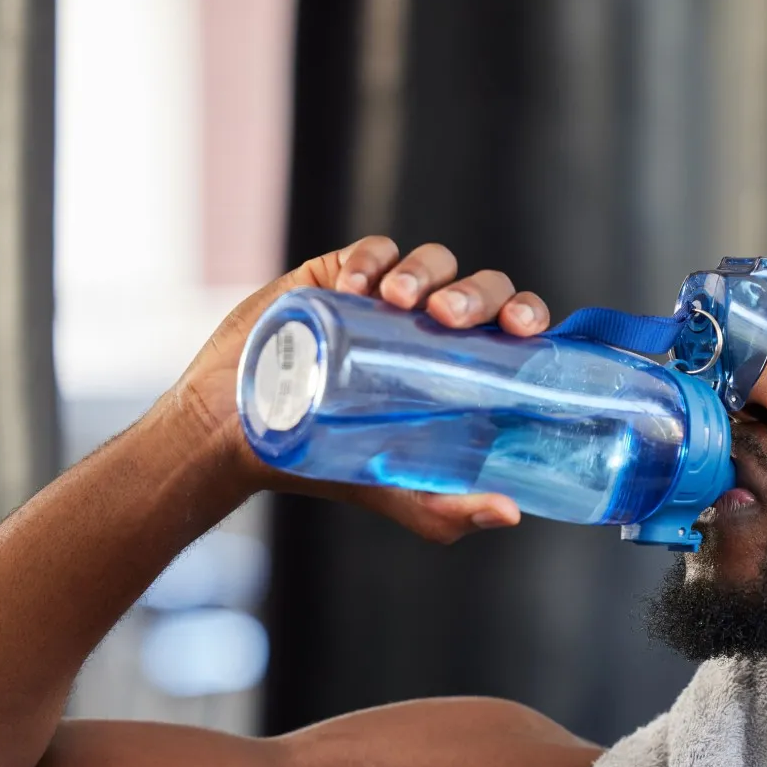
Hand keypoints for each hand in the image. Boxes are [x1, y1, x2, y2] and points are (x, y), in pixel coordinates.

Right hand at [176, 236, 551, 542]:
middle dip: (476, 293)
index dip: (527, 316)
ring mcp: (386, 301)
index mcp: (461, 370)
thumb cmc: (325, 466)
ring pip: (431, 261)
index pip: (513, 328)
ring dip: (425, 271)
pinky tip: (356, 286)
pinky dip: (371, 260)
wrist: (239, 437)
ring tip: (399, 299)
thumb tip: (509, 514)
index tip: (520, 329)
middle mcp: (432, 329)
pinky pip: (371, 251)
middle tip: (448, 317)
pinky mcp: (339, 278)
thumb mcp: (397, 493)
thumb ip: (449, 511)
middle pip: (480, 288)